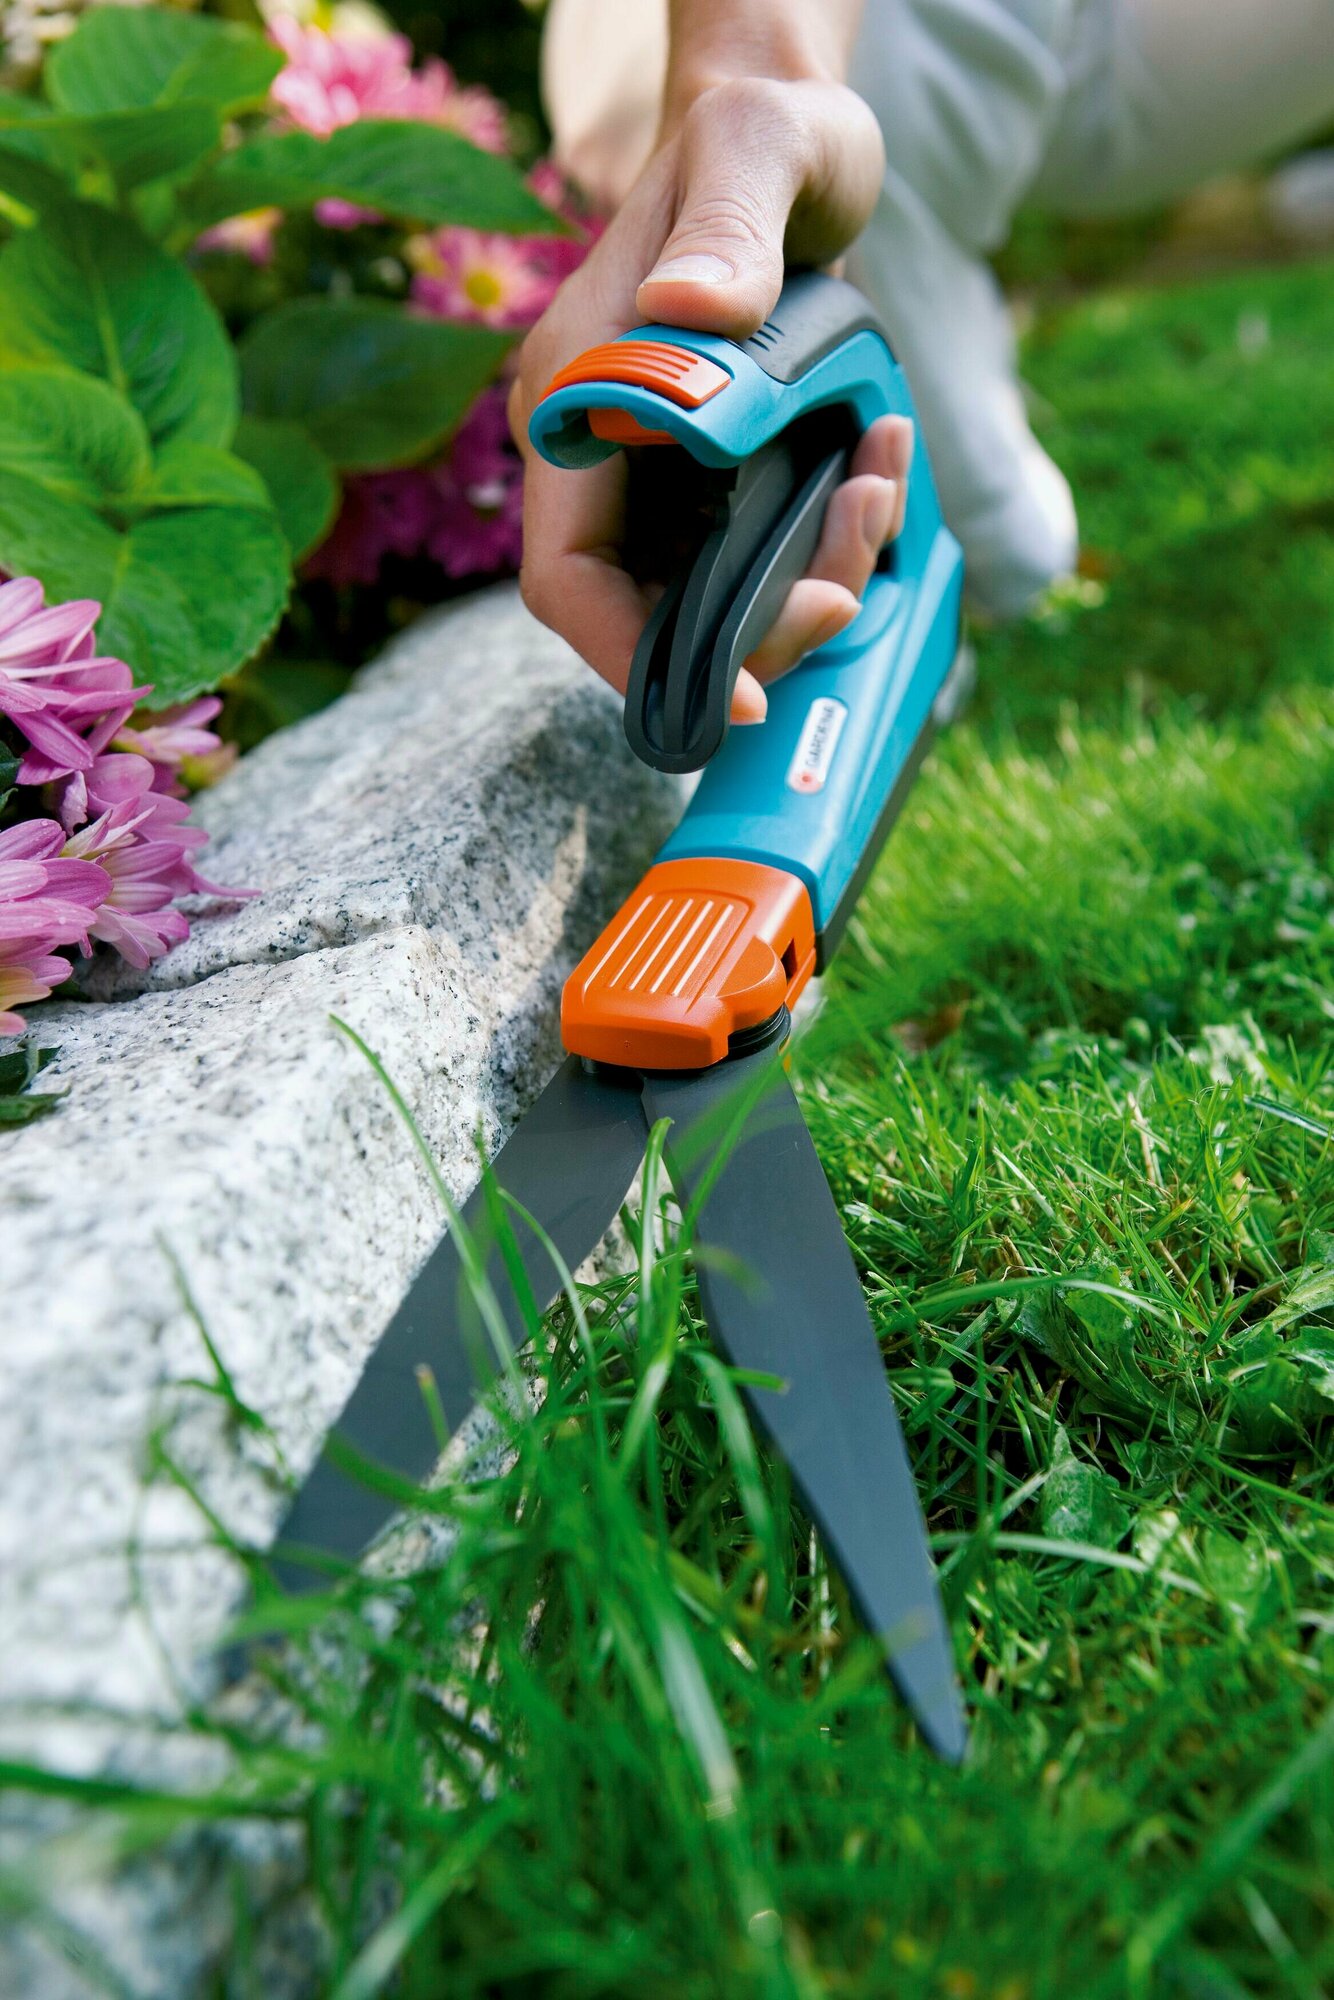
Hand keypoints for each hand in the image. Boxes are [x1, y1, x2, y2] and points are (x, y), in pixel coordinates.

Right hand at [510, 74, 908, 725]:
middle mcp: (600, 448)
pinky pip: (759, 555)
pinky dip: (825, 543)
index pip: (566, 575)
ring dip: (805, 582)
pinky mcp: (711, 475)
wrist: (785, 138)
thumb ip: (725, 228)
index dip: (631, 653)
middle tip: (840, 591)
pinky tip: (877, 470)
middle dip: (747, 634)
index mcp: (574, 394)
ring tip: (875, 494)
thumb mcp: (752, 153)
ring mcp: (654, 471)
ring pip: (711, 598)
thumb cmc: (759, 136)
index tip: (733, 693)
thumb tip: (689, 310)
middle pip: (645, 612)